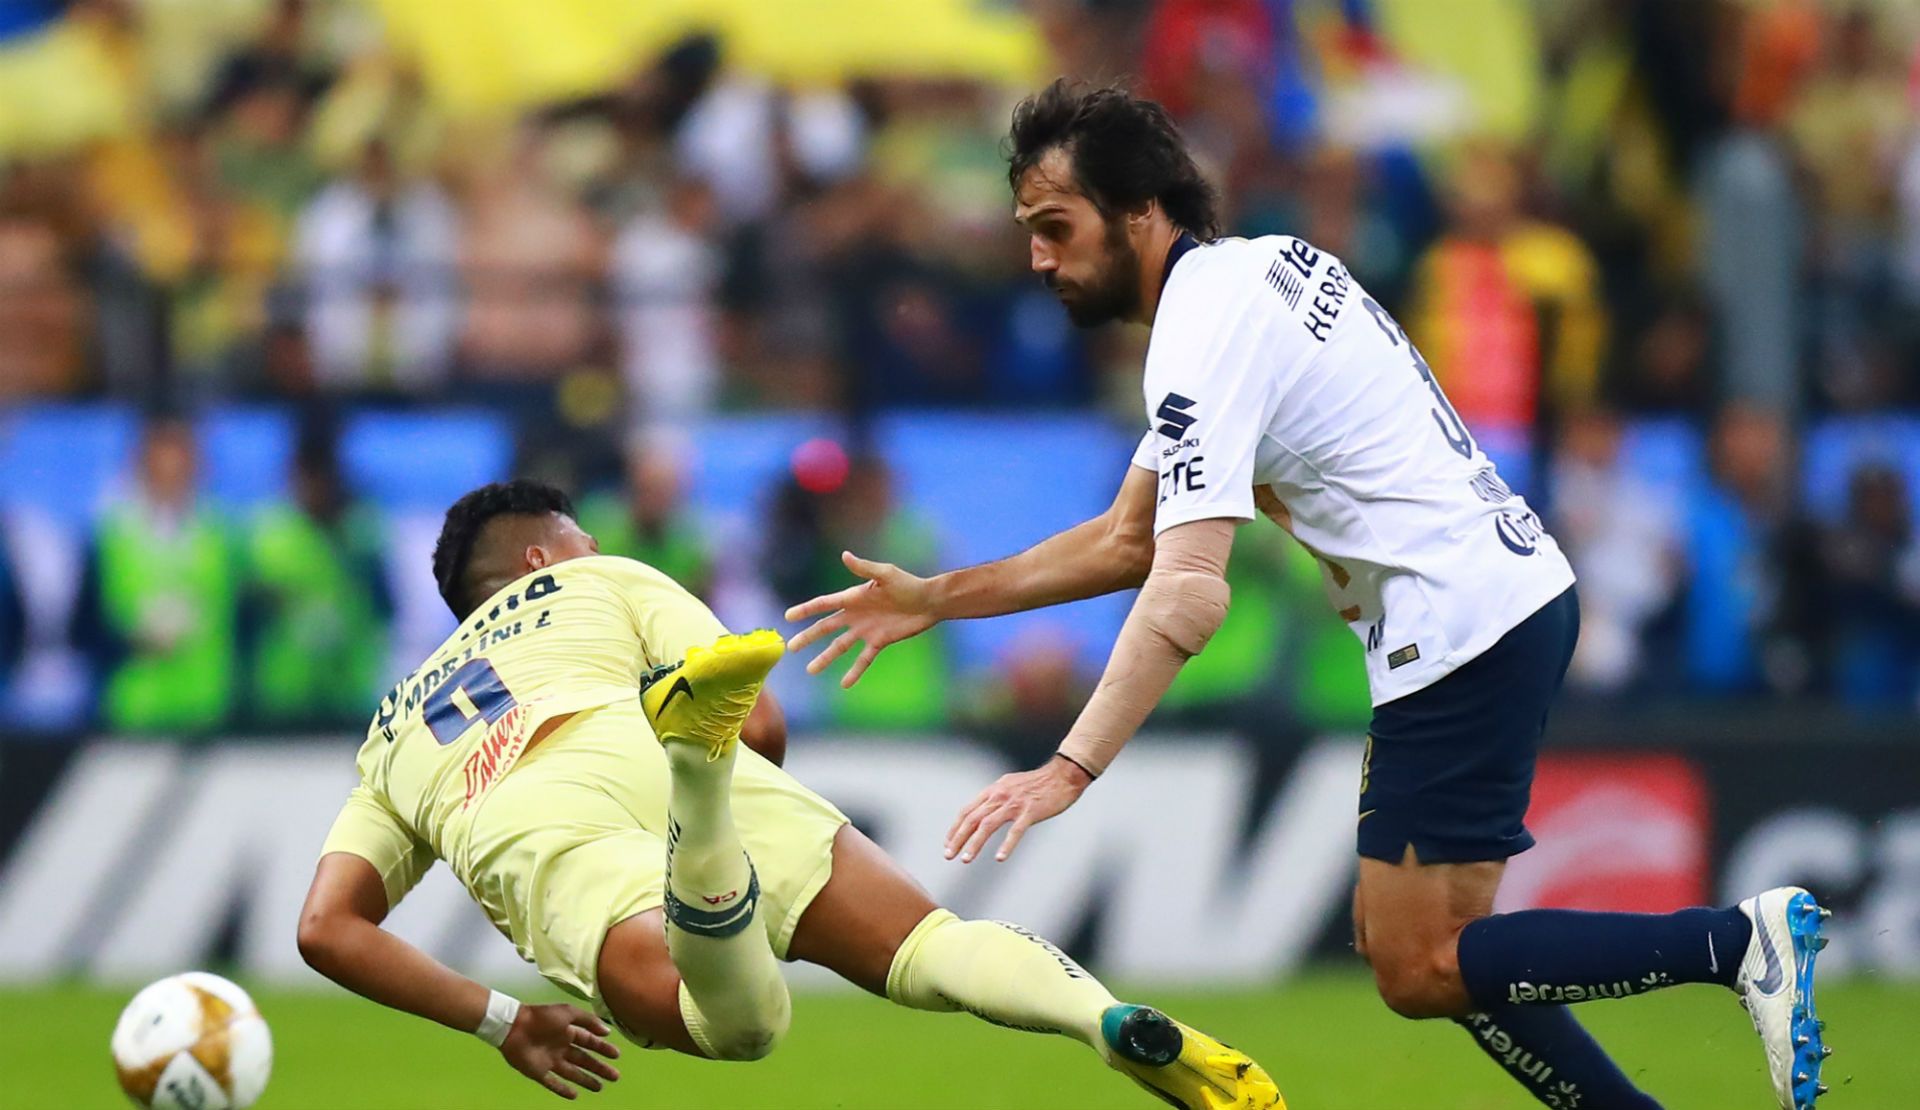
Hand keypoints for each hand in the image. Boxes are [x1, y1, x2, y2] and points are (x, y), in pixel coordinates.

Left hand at [499, 1002, 621, 1099]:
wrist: (514, 1026)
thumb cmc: (541, 1017)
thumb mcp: (567, 1012)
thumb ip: (588, 1021)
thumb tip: (607, 1031)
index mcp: (568, 1032)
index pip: (589, 1042)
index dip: (603, 1049)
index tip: (616, 1055)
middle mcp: (562, 1048)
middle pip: (584, 1060)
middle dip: (599, 1068)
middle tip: (615, 1077)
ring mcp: (550, 1061)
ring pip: (572, 1073)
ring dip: (586, 1080)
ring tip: (600, 1088)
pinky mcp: (539, 1072)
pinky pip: (553, 1083)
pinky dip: (563, 1089)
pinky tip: (574, 1095)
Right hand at [784, 551, 938, 687]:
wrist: (929, 602)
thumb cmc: (909, 584)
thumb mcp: (886, 574)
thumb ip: (864, 569)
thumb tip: (844, 555)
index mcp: (853, 598)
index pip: (824, 605)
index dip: (806, 610)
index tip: (788, 616)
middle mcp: (855, 615)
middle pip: (826, 628)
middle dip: (808, 637)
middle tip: (790, 647)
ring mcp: (865, 630)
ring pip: (840, 646)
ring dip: (825, 658)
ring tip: (810, 670)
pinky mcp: (879, 642)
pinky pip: (863, 659)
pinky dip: (854, 671)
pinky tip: (844, 684)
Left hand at [945, 756, 1092, 863]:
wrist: (1063, 775)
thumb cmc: (1039, 784)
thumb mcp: (1011, 786)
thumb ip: (997, 798)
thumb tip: (984, 812)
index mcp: (994, 790)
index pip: (967, 810)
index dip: (955, 828)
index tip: (948, 843)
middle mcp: (1000, 796)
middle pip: (972, 819)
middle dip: (958, 838)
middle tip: (948, 855)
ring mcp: (1015, 804)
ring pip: (988, 825)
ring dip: (974, 843)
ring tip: (966, 859)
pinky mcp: (1030, 812)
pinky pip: (1016, 831)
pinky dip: (1006, 845)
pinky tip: (999, 858)